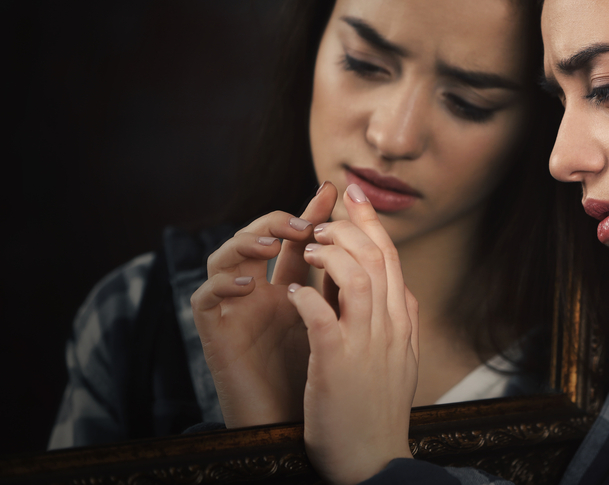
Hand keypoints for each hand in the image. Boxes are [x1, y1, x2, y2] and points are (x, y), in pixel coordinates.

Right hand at [191, 181, 338, 426]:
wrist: (316, 440)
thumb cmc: (331, 389)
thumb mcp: (346, 329)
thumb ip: (351, 292)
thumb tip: (380, 251)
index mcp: (291, 292)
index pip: (297, 241)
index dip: (313, 214)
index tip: (338, 192)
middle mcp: (259, 296)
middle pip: (257, 239)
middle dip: (278, 221)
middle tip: (305, 223)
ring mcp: (235, 313)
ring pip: (223, 257)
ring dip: (246, 242)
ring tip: (274, 245)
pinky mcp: (215, 337)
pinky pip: (203, 298)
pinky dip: (222, 284)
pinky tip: (251, 284)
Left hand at [288, 184, 418, 484]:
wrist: (374, 462)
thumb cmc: (378, 412)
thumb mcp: (400, 360)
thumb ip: (398, 323)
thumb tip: (398, 290)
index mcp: (401, 323)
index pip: (391, 258)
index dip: (371, 223)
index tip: (353, 196)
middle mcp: (389, 327)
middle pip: (377, 257)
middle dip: (349, 227)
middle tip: (322, 219)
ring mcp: (366, 345)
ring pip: (356, 277)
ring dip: (329, 256)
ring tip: (306, 251)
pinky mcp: (337, 365)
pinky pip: (322, 316)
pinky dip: (306, 297)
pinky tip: (292, 292)